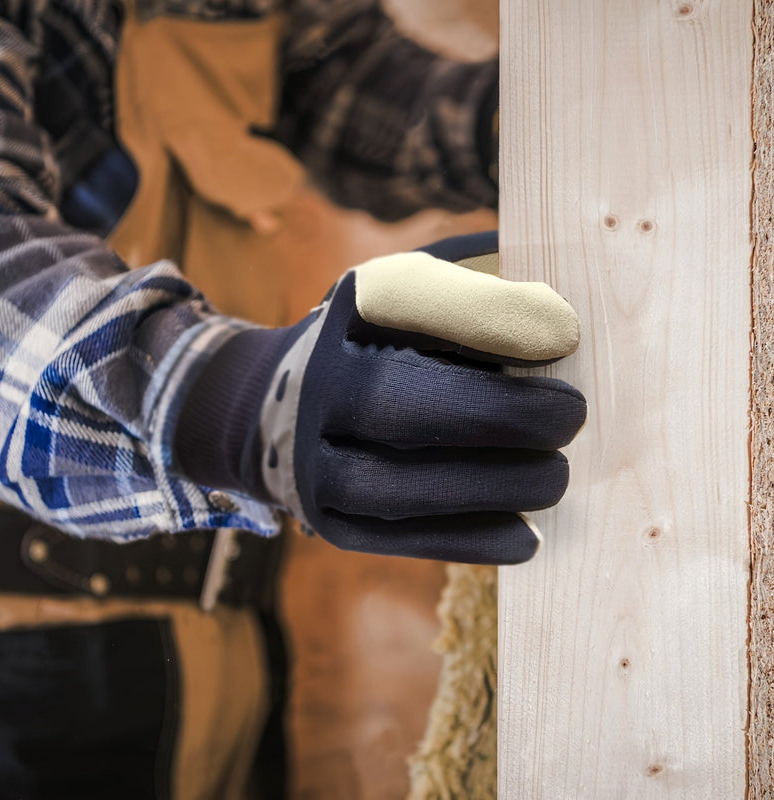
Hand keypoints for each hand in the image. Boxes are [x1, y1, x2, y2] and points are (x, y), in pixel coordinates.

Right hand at [176, 232, 585, 563]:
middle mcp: (318, 381)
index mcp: (349, 309)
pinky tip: (527, 534)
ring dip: (495, 486)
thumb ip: (482, 286)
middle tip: (572, 417)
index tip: (566, 333)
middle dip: (501, 414)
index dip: (494, 317)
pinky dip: (473, 541)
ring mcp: (313, 459)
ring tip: (555, 476)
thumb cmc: (381, 342)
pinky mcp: (328, 520)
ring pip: (400, 486)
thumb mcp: (418, 294)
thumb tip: (564, 310)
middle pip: (400, 401)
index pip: (414, 299)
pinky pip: (403, 541)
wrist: (278, 405)